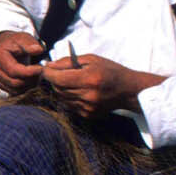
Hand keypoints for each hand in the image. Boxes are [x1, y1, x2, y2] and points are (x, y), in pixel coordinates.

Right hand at [0, 31, 45, 94]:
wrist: (3, 45)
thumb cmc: (13, 41)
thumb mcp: (22, 37)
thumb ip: (30, 43)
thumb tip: (38, 50)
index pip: (14, 70)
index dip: (29, 72)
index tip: (40, 68)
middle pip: (14, 82)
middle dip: (30, 80)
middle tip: (40, 73)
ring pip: (13, 89)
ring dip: (27, 86)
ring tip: (36, 76)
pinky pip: (12, 91)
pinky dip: (23, 88)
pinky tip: (29, 80)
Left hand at [42, 54, 156, 119]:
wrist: (129, 90)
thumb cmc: (111, 71)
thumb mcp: (92, 59)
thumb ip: (69, 61)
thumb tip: (49, 65)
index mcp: (89, 79)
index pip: (58, 79)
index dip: (48, 73)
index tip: (46, 68)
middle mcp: (88, 95)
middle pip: (58, 89)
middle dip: (54, 80)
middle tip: (58, 73)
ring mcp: (88, 107)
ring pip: (62, 98)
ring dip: (61, 89)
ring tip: (71, 81)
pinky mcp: (88, 115)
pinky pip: (69, 106)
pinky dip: (69, 98)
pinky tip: (78, 91)